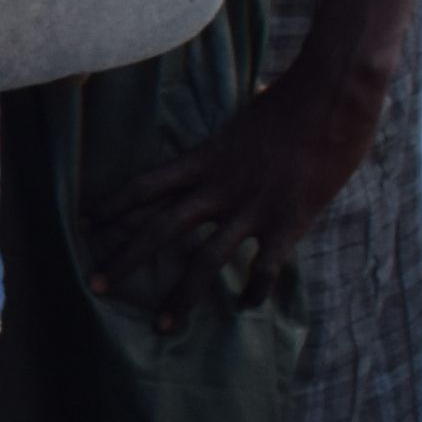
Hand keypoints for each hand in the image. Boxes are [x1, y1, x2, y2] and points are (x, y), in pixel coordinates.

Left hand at [92, 33, 387, 328]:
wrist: (333, 95)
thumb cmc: (296, 95)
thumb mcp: (251, 111)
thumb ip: (241, 127)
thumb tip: (258, 96)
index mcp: (206, 157)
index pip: (147, 184)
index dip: (115, 204)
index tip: (88, 223)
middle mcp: (219, 186)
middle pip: (160, 228)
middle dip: (125, 259)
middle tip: (95, 286)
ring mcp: (252, 207)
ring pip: (203, 260)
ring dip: (180, 296)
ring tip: (161, 326)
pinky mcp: (288, 221)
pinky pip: (263, 268)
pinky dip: (253, 290)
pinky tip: (246, 306)